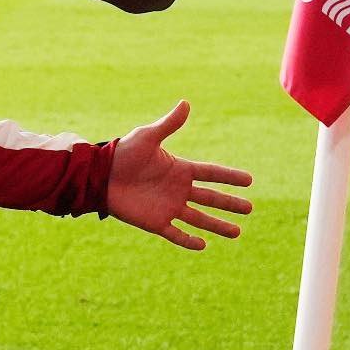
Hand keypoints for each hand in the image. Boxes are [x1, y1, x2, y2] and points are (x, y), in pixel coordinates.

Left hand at [107, 101, 252, 249]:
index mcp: (179, 169)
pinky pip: (176, 234)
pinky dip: (189, 241)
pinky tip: (203, 246)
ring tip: (237, 232)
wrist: (99, 175)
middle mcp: (177, 189)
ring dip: (217, 226)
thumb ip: (168, 124)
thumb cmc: (122, 153)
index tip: (249, 180)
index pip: (211, 174)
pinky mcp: (155, 221)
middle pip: (210, 198)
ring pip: (199, 219)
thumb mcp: (147, 137)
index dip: (229, 177)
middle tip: (250, 209)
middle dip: (230, 204)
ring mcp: (167, 206)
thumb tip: (186, 103)